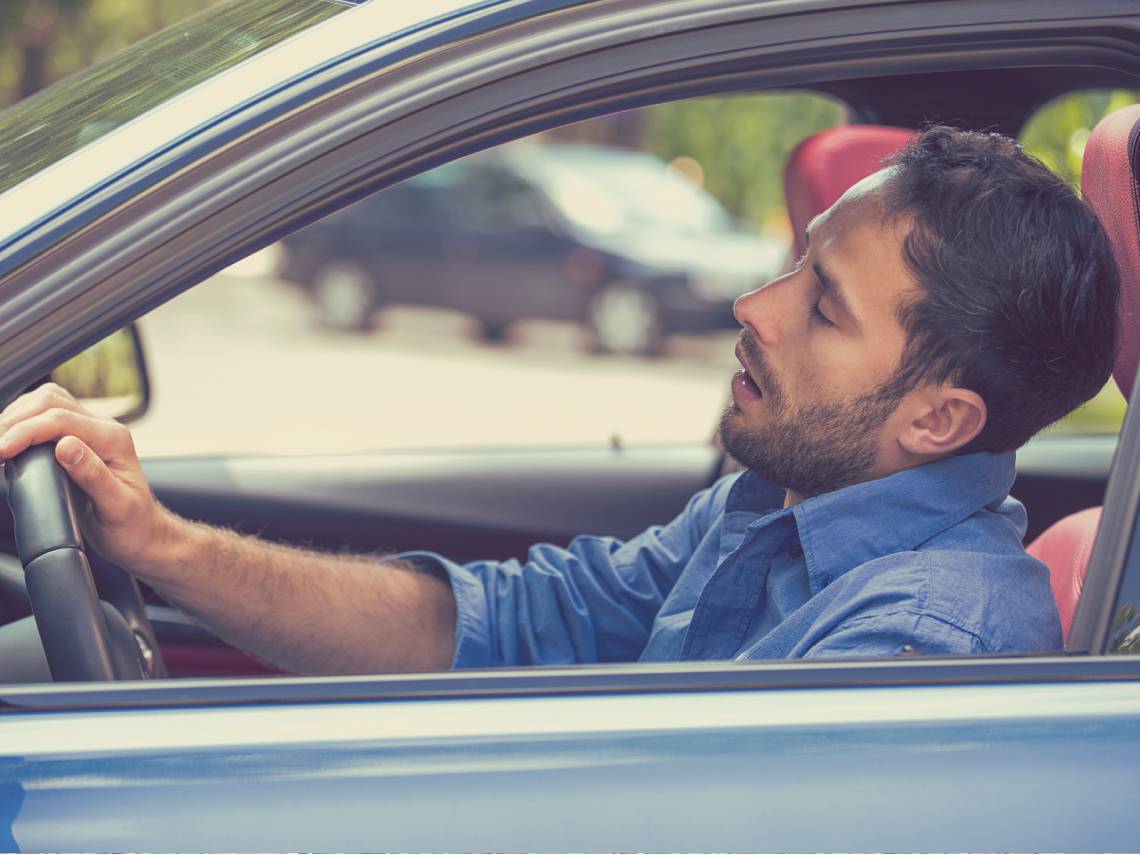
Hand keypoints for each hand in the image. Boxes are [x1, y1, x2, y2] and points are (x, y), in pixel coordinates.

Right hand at [0, 383, 171, 568]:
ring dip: (15, 416)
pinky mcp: (77, 438)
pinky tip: (8, 439)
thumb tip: (65, 446)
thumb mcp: (116, 507)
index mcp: (114, 439)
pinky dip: (21, 421)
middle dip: (14, 420)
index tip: (1, 450)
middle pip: (50, 402)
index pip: (61, 420)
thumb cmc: (132, 525)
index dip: (25, 431)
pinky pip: (45, 415)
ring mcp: (90, 431)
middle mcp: (103, 428)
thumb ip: (93, 476)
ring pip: (46, 402)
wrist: (141, 534)